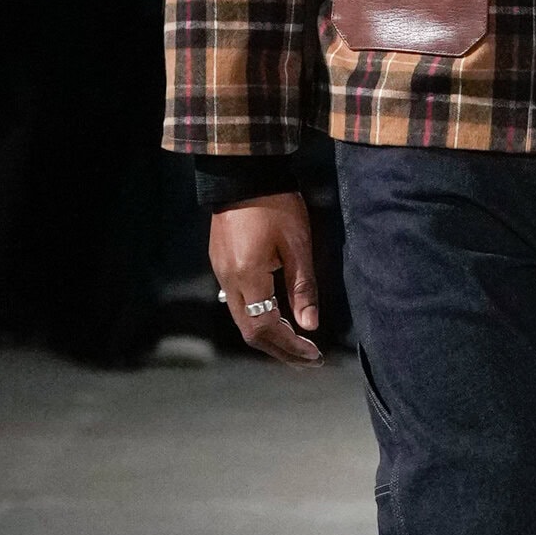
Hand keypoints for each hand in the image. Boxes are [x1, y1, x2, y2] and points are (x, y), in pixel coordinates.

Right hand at [209, 191, 321, 364]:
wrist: (242, 174)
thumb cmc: (276, 204)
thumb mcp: (297, 245)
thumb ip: (303, 288)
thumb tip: (310, 326)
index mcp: (248, 277)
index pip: (266, 329)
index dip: (290, 347)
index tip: (314, 356)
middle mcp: (229, 281)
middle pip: (251, 332)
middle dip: (280, 350)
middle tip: (309, 360)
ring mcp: (221, 273)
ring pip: (243, 320)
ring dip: (269, 336)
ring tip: (297, 345)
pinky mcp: (221, 264)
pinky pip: (238, 304)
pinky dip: (259, 319)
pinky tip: (278, 318)